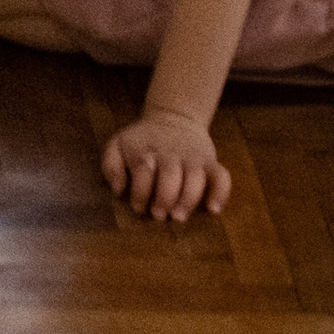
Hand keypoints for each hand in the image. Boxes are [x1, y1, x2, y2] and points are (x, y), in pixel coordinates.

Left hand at [103, 104, 229, 223]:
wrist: (173, 118)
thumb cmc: (142, 141)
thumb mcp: (118, 146)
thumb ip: (112, 166)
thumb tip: (119, 189)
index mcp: (145, 151)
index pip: (143, 171)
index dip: (140, 192)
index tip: (139, 207)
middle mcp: (170, 154)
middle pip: (170, 175)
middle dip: (164, 198)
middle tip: (159, 215)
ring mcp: (193, 158)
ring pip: (197, 177)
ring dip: (188, 199)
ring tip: (179, 215)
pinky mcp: (211, 162)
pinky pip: (222, 176)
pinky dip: (221, 193)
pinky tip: (213, 209)